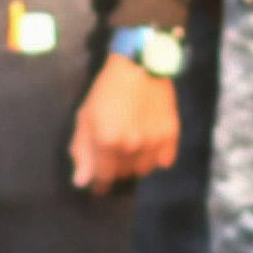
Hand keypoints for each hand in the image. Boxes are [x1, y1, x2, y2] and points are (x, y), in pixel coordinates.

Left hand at [69, 55, 179, 190]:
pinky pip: (163, 162)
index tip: (98, 187)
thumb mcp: (86, 117)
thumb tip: (81, 182)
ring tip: (130, 149)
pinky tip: (148, 146)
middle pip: (123, 174)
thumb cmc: (107, 90)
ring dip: (134, 165)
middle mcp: (132, 146)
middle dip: (115, 170)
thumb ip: (82, 151)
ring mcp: (154, 142)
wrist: (140, 65)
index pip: (103, 177)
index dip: (99, 184)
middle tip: (113, 156)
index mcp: (107, 141)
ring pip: (143, 170)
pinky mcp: (171, 135)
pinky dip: (155, 159)